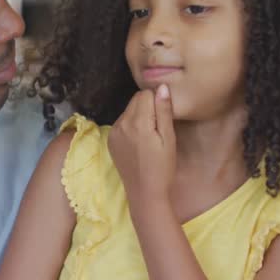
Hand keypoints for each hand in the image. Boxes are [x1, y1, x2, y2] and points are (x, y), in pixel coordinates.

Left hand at [109, 86, 175, 203]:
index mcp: (137, 122)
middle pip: (135, 100)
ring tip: (150, 136)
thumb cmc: (163, 167)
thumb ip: (164, 111)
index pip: (146, 94)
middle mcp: (121, 123)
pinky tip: (139, 142)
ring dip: (139, 116)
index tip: (164, 116)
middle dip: (148, 107)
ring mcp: (113, 132)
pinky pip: (122, 123)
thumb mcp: (169, 138)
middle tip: (158, 127)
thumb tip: (162, 87)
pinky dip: (131, 126)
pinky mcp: (111, 140)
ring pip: (128, 111)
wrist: (145, 193)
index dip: (158, 101)